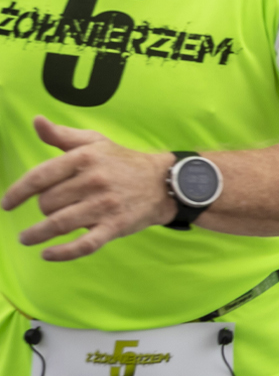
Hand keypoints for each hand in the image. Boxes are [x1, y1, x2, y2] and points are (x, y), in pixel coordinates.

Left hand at [1, 117, 173, 260]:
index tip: (7, 203)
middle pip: (48, 203)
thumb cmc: (124, 162)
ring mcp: (104, 205)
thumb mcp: (95, 142)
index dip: (18, 192)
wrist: (166, 182)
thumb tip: (37, 121)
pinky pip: (84, 244)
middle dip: (43, 208)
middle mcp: (94, 181)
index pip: (40, 177)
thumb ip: (62, 135)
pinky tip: (46, 254)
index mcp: (85, 158)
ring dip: (38, 234)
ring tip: (27, 238)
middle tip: (48, 210)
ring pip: (59, 224)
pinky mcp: (115, 226)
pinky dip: (63, 253)